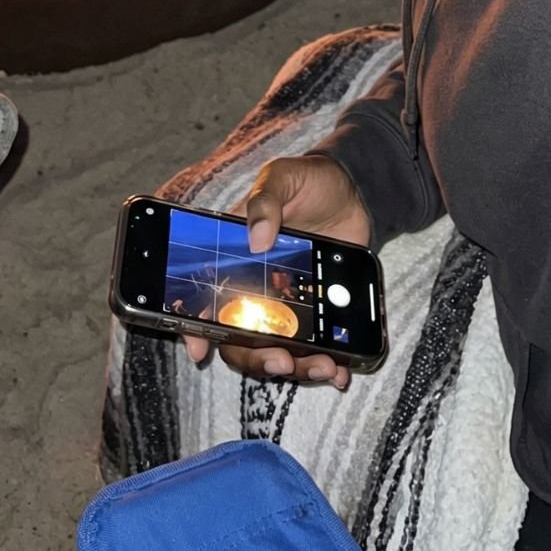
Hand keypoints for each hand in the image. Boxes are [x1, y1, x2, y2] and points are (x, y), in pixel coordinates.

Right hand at [182, 154, 369, 389]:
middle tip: (280, 360)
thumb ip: (266, 200)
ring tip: (323, 368)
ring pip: (279, 350)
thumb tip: (257, 237)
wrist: (354, 190)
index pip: (206, 298)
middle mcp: (256, 289)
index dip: (196, 327)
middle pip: (241, 339)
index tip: (198, 349)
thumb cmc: (308, 181)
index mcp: (235, 258)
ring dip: (296, 368)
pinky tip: (340, 373)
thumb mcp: (283, 177)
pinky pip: (317, 348)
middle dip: (257, 358)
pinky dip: (328, 366)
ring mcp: (288, 305)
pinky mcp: (319, 312)